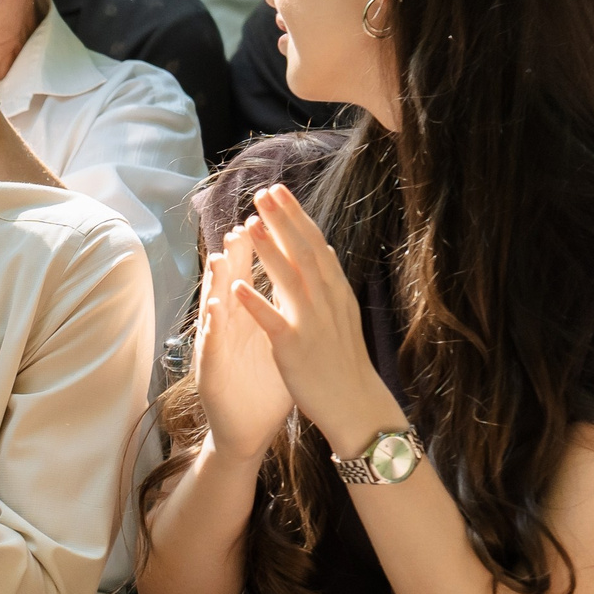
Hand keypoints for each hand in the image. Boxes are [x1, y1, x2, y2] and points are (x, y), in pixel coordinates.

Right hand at [191, 222, 292, 464]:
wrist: (245, 430)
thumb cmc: (262, 389)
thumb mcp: (276, 346)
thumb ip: (281, 316)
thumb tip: (299, 287)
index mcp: (246, 322)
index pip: (251, 278)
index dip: (258, 251)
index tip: (266, 221)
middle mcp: (227, 331)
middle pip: (229, 287)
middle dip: (235, 257)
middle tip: (239, 228)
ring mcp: (217, 349)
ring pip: (214, 311)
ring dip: (216, 284)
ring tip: (221, 259)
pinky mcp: (211, 372)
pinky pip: (211, 346)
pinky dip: (212, 327)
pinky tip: (215, 310)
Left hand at [229, 184, 400, 456]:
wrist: (356, 403)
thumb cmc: (343, 359)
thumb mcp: (341, 313)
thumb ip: (327, 283)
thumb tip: (320, 249)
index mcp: (335, 292)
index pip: (315, 244)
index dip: (296, 216)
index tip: (278, 190)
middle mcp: (326, 301)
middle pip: (304, 253)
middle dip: (283, 221)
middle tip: (262, 192)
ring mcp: (311, 324)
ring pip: (289, 281)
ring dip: (269, 252)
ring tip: (248, 226)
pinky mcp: (293, 349)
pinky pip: (272, 323)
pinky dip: (255, 303)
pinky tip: (236, 286)